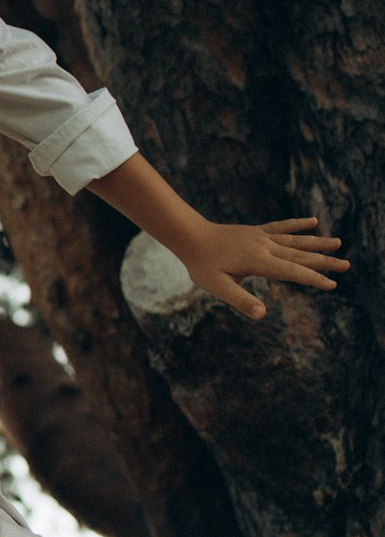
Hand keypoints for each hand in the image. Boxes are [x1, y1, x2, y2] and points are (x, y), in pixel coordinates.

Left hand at [178, 218, 348, 319]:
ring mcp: (261, 237)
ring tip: (338, 243)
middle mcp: (265, 246)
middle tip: (347, 266)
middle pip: (300, 256)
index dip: (313, 279)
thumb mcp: (218, 287)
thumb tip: (261, 315)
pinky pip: (281, 226)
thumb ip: (241, 301)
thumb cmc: (202, 265)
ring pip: (295, 240)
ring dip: (317, 243)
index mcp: (259, 261)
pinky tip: (313, 221)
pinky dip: (298, 224)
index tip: (332, 284)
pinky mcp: (256, 231)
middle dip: (324, 262)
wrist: (190, 236)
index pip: (293, 272)